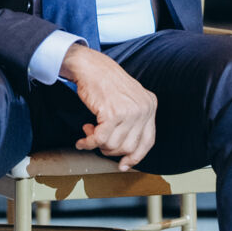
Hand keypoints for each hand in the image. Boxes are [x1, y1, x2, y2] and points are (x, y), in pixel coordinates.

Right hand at [60, 44, 156, 170]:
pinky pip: (99, 140)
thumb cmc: (105, 82)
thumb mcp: (129, 98)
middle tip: (98, 139)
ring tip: (89, 131)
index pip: (148, 141)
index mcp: (150, 105)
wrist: (90, 65)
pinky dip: (88, 143)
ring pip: (113, 145)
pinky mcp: (112, 113)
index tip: (124, 165)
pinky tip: (81, 141)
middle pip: (129, 147)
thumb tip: (128, 155)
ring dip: (97, 143)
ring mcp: (129, 111)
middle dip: (110, 149)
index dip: (135, 157)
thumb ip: (134, 121)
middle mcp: (143, 108)